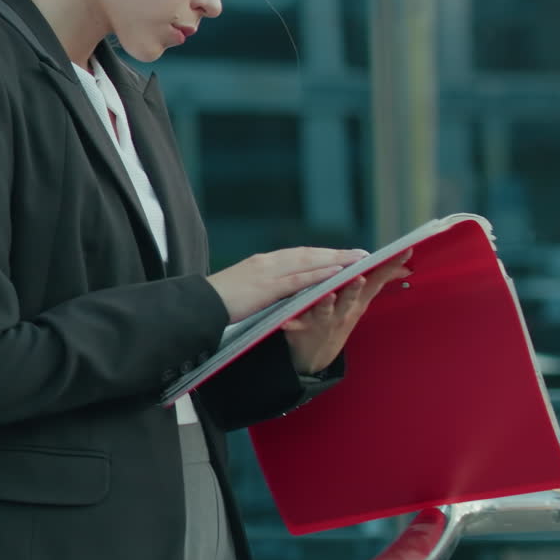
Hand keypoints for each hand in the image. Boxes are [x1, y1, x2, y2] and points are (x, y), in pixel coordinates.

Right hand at [206, 246, 369, 323]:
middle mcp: (268, 263)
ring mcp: (268, 273)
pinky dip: (319, 275)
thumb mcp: (246, 290)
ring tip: (357, 262)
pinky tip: (336, 274)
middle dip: (336, 254)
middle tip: (362, 255)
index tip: (343, 255)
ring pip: (308, 263)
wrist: (198, 305)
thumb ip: (265, 288)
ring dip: (335, 261)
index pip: (300, 255)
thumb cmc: (218, 302)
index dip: (323, 254)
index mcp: (263, 263)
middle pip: (309, 254)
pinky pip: (298, 280)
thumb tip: (282, 293)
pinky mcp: (266, 287)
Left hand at [281, 251, 412, 373]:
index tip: (405, 251)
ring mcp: (323, 321)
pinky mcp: (302, 329)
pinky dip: (291, 323)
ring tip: (328, 295)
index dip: (391, 266)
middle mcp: (343, 311)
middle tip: (359, 277)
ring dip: (327, 303)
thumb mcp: (361, 302)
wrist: (316, 354)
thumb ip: (378, 281)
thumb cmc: (339, 318)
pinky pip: (296, 325)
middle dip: (355, 287)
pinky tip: (285, 321)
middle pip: (351, 297)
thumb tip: (405, 267)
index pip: (377, 279)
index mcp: (357, 300)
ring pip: (325, 310)